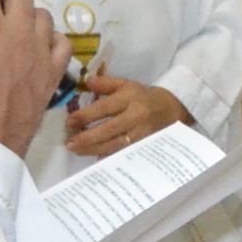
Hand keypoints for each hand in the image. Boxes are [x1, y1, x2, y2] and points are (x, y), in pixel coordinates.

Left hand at [61, 70, 188, 159]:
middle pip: (110, 129)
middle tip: (70, 143)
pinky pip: (126, 153)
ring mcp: (142, 133)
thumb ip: (106, 83)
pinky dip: (110, 158)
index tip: (70, 122)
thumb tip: (86, 81)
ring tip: (77, 150)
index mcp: (130, 98)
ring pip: (116, 144)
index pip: (105, 108)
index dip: (86, 115)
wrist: (172, 108)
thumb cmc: (143, 96)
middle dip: (88, 137)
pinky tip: (95, 160)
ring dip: (95, 149)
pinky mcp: (145, 145)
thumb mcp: (126, 84)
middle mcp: (136, 116)